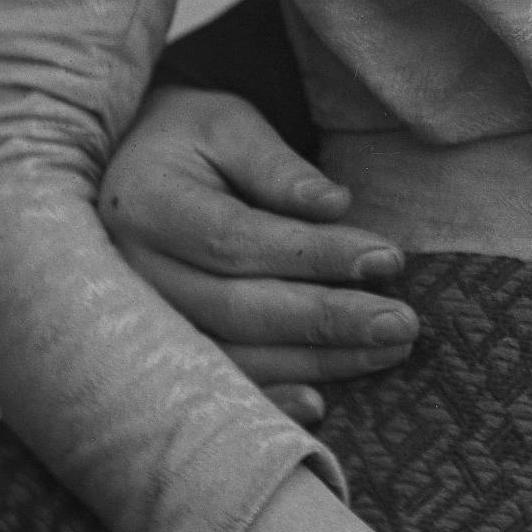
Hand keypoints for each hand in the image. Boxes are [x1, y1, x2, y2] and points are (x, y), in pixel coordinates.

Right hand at [98, 88, 418, 420]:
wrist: (129, 169)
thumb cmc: (190, 140)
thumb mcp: (229, 126)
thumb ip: (276, 166)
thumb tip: (334, 204)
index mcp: (146, 204)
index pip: (237, 239)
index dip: (316, 254)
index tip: (388, 259)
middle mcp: (129, 273)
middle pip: (237, 307)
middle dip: (327, 319)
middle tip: (402, 324)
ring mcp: (135, 323)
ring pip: (230, 354)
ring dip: (314, 362)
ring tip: (387, 351)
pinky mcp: (153, 351)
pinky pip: (209, 386)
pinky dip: (264, 400)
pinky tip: (318, 406)